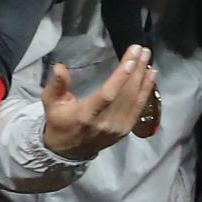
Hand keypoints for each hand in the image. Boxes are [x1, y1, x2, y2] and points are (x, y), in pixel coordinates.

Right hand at [40, 45, 157, 160]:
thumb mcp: (51, 102)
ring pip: (134, 100)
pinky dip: (145, 92)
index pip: (108, 94)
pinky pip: (138, 108)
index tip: (131, 59)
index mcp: (86, 115)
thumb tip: (60, 67)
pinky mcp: (125, 130)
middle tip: (142, 51)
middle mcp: (105, 123)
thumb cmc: (59, 121)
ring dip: (143, 79)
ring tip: (148, 60)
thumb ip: (57, 85)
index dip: (121, 77)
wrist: (69, 150)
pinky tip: (150, 78)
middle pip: (125, 94)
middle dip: (136, 71)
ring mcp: (118, 128)